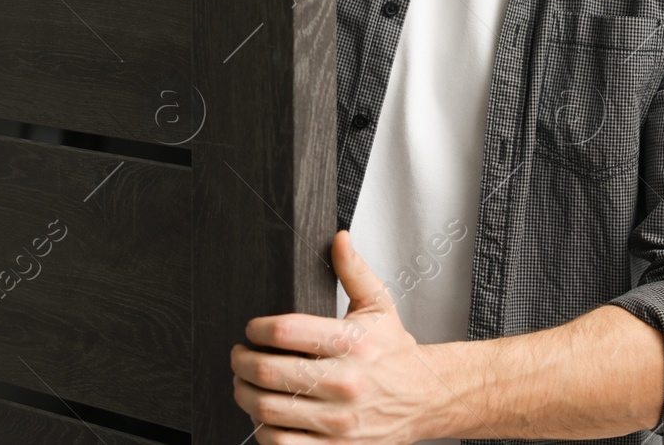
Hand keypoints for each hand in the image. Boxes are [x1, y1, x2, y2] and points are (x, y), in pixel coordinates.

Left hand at [230, 230, 439, 444]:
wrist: (425, 398)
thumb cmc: (395, 353)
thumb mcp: (379, 305)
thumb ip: (354, 271)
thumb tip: (338, 238)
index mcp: (351, 342)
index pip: (286, 331)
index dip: (257, 329)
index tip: (252, 329)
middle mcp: (344, 383)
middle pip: (268, 372)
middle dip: (241, 362)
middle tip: (238, 356)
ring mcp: (338, 421)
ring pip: (268, 410)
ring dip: (245, 394)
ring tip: (244, 383)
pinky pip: (282, 444)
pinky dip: (263, 430)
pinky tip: (265, 415)